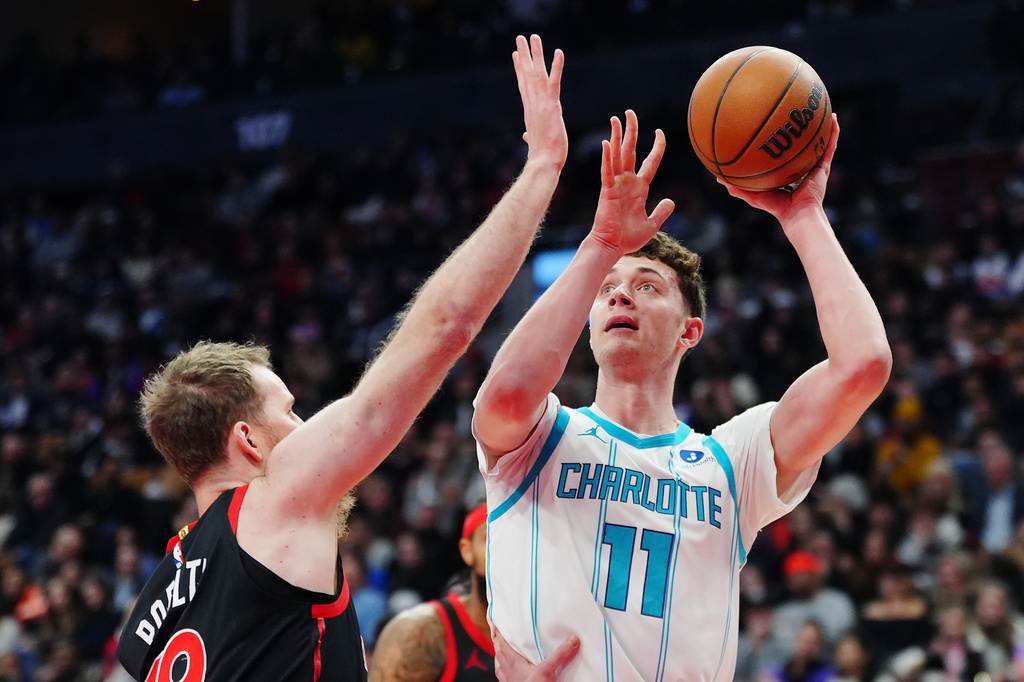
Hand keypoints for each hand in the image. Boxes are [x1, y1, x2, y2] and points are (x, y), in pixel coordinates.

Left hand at [493, 629, 579, 681]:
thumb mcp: (548, 671)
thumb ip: (560, 655)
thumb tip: (572, 640)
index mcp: (512, 662)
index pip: (501, 643)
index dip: (497, 632)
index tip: (494, 623)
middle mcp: (507, 671)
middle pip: (499, 653)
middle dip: (498, 643)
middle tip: (498, 634)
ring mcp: (508, 681)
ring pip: (500, 665)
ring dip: (500, 657)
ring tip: (502, 652)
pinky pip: (504, 677)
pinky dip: (504, 671)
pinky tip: (509, 673)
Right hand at [514, 34, 567, 169]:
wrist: (543, 164)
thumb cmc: (541, 158)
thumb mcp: (535, 143)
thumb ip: (529, 136)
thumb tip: (525, 137)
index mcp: (530, 111)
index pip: (524, 86)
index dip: (520, 70)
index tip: (516, 56)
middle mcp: (533, 104)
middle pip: (527, 75)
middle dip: (524, 56)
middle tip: (520, 38)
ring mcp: (541, 104)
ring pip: (538, 74)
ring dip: (536, 54)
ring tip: (533, 37)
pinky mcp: (552, 107)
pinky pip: (555, 83)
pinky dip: (556, 67)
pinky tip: (558, 52)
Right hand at [591, 110, 674, 254]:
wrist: (613, 247)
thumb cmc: (629, 238)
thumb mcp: (652, 224)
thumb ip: (661, 212)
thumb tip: (670, 201)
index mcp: (639, 187)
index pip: (650, 161)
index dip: (657, 146)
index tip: (659, 132)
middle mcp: (627, 182)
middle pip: (630, 151)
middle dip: (631, 131)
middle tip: (629, 113)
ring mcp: (616, 185)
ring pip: (617, 156)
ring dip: (617, 137)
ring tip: (615, 119)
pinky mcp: (607, 191)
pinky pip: (607, 172)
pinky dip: (607, 158)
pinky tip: (607, 143)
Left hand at [718, 114, 839, 223]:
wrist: (796, 214)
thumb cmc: (775, 208)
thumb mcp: (753, 195)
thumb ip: (737, 187)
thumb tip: (718, 178)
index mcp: (786, 173)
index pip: (783, 154)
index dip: (780, 143)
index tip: (775, 127)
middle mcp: (801, 167)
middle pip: (800, 145)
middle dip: (798, 130)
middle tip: (795, 113)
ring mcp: (813, 167)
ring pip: (818, 142)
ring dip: (820, 126)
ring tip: (818, 108)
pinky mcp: (823, 167)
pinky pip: (830, 146)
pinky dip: (833, 132)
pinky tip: (834, 117)